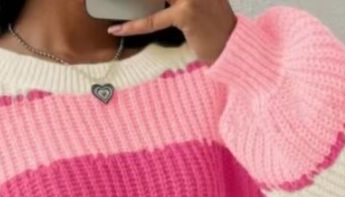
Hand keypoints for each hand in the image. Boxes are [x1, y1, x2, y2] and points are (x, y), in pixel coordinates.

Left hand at [106, 0, 236, 64]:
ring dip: (132, 1)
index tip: (136, 1)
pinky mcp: (186, 13)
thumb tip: (159, 1)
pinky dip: (134, 26)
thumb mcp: (202, 0)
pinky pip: (153, 19)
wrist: (231, 45)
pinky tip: (118, 29)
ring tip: (113, 2)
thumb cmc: (214, 27)